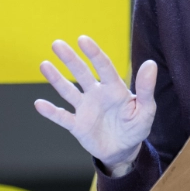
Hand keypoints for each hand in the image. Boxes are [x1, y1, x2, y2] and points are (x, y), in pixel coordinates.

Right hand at [34, 35, 156, 172]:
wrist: (124, 150)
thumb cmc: (136, 127)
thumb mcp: (146, 110)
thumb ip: (145, 89)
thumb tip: (150, 64)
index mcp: (114, 89)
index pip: (103, 67)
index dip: (94, 54)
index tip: (83, 40)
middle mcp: (97, 94)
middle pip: (81, 73)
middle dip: (70, 59)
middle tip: (57, 44)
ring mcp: (85, 109)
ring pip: (68, 91)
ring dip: (56, 79)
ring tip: (44, 65)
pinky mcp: (77, 125)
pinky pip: (62, 117)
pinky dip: (51, 112)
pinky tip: (39, 104)